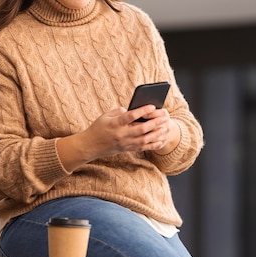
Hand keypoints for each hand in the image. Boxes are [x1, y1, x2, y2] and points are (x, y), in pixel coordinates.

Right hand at [56, 105, 177, 170]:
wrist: (90, 146)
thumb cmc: (98, 128)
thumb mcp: (105, 116)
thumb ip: (119, 111)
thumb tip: (132, 109)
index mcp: (115, 124)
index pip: (131, 116)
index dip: (142, 111)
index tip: (152, 107)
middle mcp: (121, 134)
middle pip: (141, 129)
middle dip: (155, 123)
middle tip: (165, 117)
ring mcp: (125, 143)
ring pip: (144, 140)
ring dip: (156, 134)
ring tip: (165, 127)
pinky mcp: (127, 149)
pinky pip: (142, 148)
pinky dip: (152, 145)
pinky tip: (160, 140)